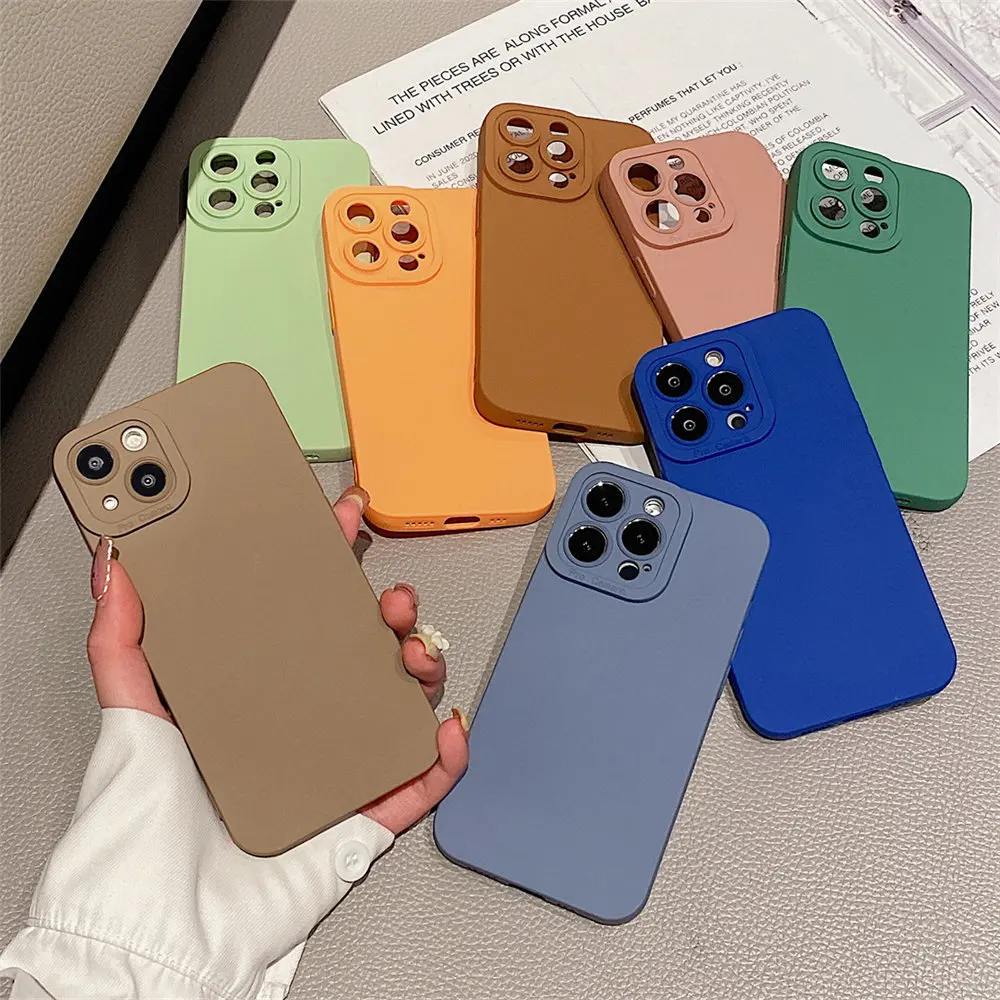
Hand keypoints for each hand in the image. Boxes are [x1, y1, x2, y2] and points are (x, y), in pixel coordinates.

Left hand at [86, 484, 468, 834]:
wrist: (169, 914)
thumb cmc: (148, 818)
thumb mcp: (131, 712)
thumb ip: (120, 641)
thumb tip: (115, 569)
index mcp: (260, 689)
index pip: (304, 611)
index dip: (330, 561)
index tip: (344, 522)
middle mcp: (303, 719)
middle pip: (364, 650)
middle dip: (391, 611)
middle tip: (389, 599)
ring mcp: (338, 761)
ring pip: (400, 704)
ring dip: (424, 669)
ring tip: (414, 655)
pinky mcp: (363, 812)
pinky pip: (419, 781)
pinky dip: (446, 754)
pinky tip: (447, 725)